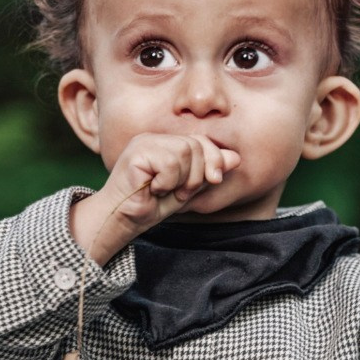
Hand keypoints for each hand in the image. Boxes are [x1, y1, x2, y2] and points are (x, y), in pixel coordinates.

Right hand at [72, 133, 240, 262]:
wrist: (124, 220)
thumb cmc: (152, 205)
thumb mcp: (188, 189)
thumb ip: (208, 172)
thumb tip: (235, 158)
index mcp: (166, 144)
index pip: (202, 141)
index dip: (214, 160)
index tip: (213, 181)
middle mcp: (155, 139)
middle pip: (196, 145)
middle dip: (195, 176)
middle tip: (179, 192)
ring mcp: (144, 143)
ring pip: (184, 152)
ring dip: (180, 180)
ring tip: (164, 191)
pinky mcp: (136, 153)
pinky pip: (169, 163)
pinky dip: (166, 182)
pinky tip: (152, 189)